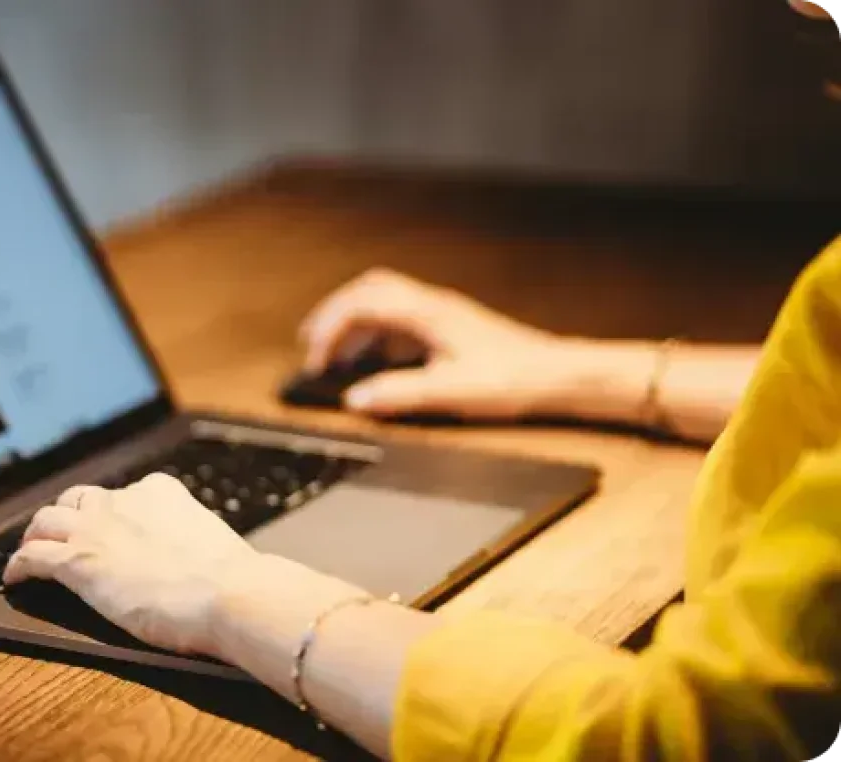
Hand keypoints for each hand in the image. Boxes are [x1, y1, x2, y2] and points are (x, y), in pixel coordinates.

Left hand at [2, 474, 262, 655]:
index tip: (108, 527)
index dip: (108, 512)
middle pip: (78, 500)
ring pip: (47, 520)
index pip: (122, 495)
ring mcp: (96, 529)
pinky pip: (33, 556)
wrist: (227, 594)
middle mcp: (122, 501)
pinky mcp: (77, 562)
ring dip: (37, 534)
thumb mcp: (208, 541)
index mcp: (159, 491)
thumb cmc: (230, 579)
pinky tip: (14, 576)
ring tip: (31, 549)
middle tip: (62, 535)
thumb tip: (193, 560)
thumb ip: (188, 541)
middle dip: (68, 516)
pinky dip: (18, 565)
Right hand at [300, 268, 580, 419]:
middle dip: (334, 314)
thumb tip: (355, 399)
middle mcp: (432, 306)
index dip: (330, 328)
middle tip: (312, 343)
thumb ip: (399, 395)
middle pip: (369, 290)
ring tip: (337, 357)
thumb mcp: (451, 391)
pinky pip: (401, 320)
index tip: (316, 358)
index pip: (362, 303)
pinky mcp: (449, 328)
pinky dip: (377, 336)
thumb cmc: (514, 378)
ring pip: (384, 302)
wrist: (560, 375)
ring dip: (355, 324)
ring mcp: (441, 315)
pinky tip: (377, 365)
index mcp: (428, 313)